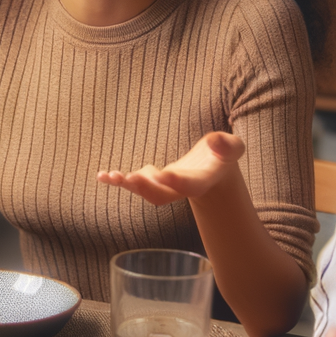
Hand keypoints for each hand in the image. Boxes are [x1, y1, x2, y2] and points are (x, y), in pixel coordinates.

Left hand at [97, 131, 244, 204]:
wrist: (213, 170)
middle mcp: (180, 188)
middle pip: (162, 195)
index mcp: (201, 181)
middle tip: (131, 177)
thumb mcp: (233, 147)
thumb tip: (216, 141)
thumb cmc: (223, 155)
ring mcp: (165, 186)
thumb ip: (228, 146)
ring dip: (127, 185)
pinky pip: (134, 184)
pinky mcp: (153, 181)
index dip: (177, 182)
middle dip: (146, 187)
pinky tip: (102, 176)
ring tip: (109, 176)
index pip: (189, 186)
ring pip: (144, 192)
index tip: (165, 175)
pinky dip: (119, 181)